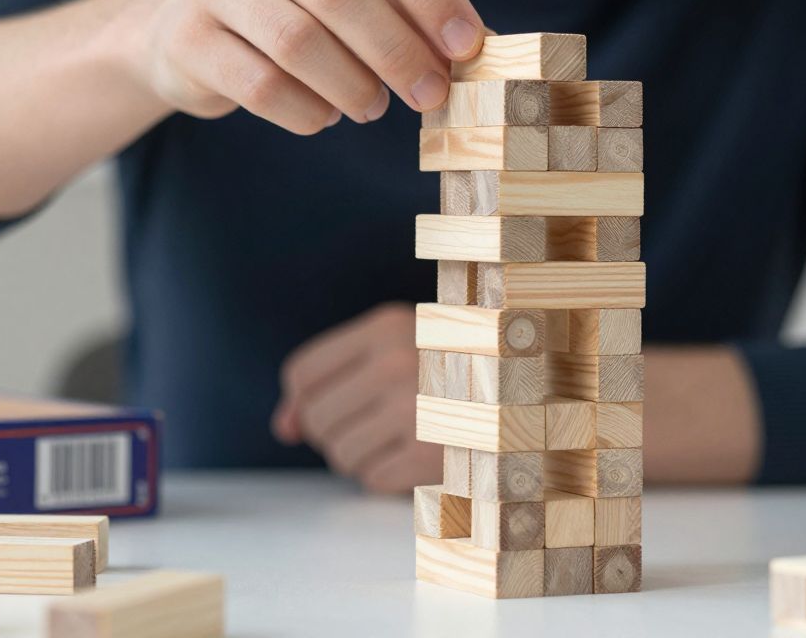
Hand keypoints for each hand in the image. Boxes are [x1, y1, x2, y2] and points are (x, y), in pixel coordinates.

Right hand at [136, 0, 483, 132]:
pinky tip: (323, 116)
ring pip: (299, 40)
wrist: (185, 24)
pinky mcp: (186, 37)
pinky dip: (306, 110)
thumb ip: (406, 5)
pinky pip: (261, 84)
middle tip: (431, 95)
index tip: (468, 48)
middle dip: (398, 50)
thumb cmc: (294, 3)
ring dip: (353, 85)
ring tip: (373, 107)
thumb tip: (481, 46)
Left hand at [271, 303, 439, 493]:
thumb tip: (283, 427)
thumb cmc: (445, 372)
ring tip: (394, 440)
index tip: (325, 408)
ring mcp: (414, 409)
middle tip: (369, 427)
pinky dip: (385, 476)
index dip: (301, 400)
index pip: (301, 373)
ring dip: (359, 457)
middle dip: (333, 433)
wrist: (522, 395)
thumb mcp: (391, 353)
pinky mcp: (429, 455)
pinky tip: (413, 456)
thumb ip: (329, 384)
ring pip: (339, 454)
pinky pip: (371, 479)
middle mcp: (396, 362)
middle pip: (317, 419)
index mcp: (386, 327)